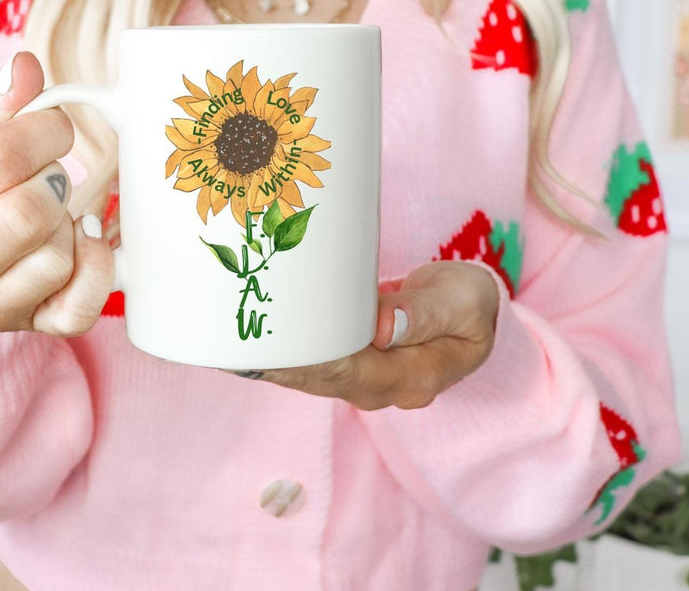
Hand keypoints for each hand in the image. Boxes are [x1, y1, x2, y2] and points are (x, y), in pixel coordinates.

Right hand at [0, 51, 113, 336]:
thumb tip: (23, 70)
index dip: (42, 130)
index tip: (51, 125)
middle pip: (28, 212)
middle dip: (54, 178)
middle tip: (50, 172)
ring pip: (55, 257)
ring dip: (68, 223)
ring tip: (50, 213)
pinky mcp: (31, 329)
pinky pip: (81, 307)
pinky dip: (95, 267)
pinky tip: (78, 244)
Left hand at [222, 260, 500, 409]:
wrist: (468, 310)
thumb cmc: (469, 303)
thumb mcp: (466, 301)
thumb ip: (428, 314)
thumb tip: (382, 327)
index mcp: (412, 377)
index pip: (348, 371)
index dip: (306, 358)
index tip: (267, 343)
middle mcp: (377, 386)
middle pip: (315, 375)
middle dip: (272, 358)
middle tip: (225, 333)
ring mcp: (360, 376)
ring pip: (305, 370)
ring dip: (267, 353)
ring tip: (219, 332)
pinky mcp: (345, 360)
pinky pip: (307, 357)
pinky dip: (276, 347)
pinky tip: (239, 333)